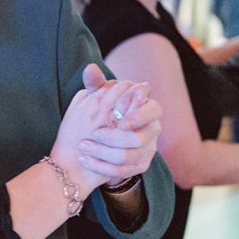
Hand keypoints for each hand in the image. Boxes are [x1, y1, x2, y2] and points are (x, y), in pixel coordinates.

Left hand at [73, 64, 161, 182]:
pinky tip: (86, 160)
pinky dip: (102, 166)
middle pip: (140, 138)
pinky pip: (123, 171)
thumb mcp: (100, 98)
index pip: (154, 110)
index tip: (121, 121)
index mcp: (148, 109)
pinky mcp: (140, 166)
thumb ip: (96, 84)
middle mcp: (152, 130)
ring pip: (129, 156)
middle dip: (115, 138)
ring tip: (84, 147)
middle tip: (94, 134)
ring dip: (104, 153)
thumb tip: (89, 68)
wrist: (101, 141)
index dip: (140, 116)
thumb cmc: (104, 113)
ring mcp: (148, 150)